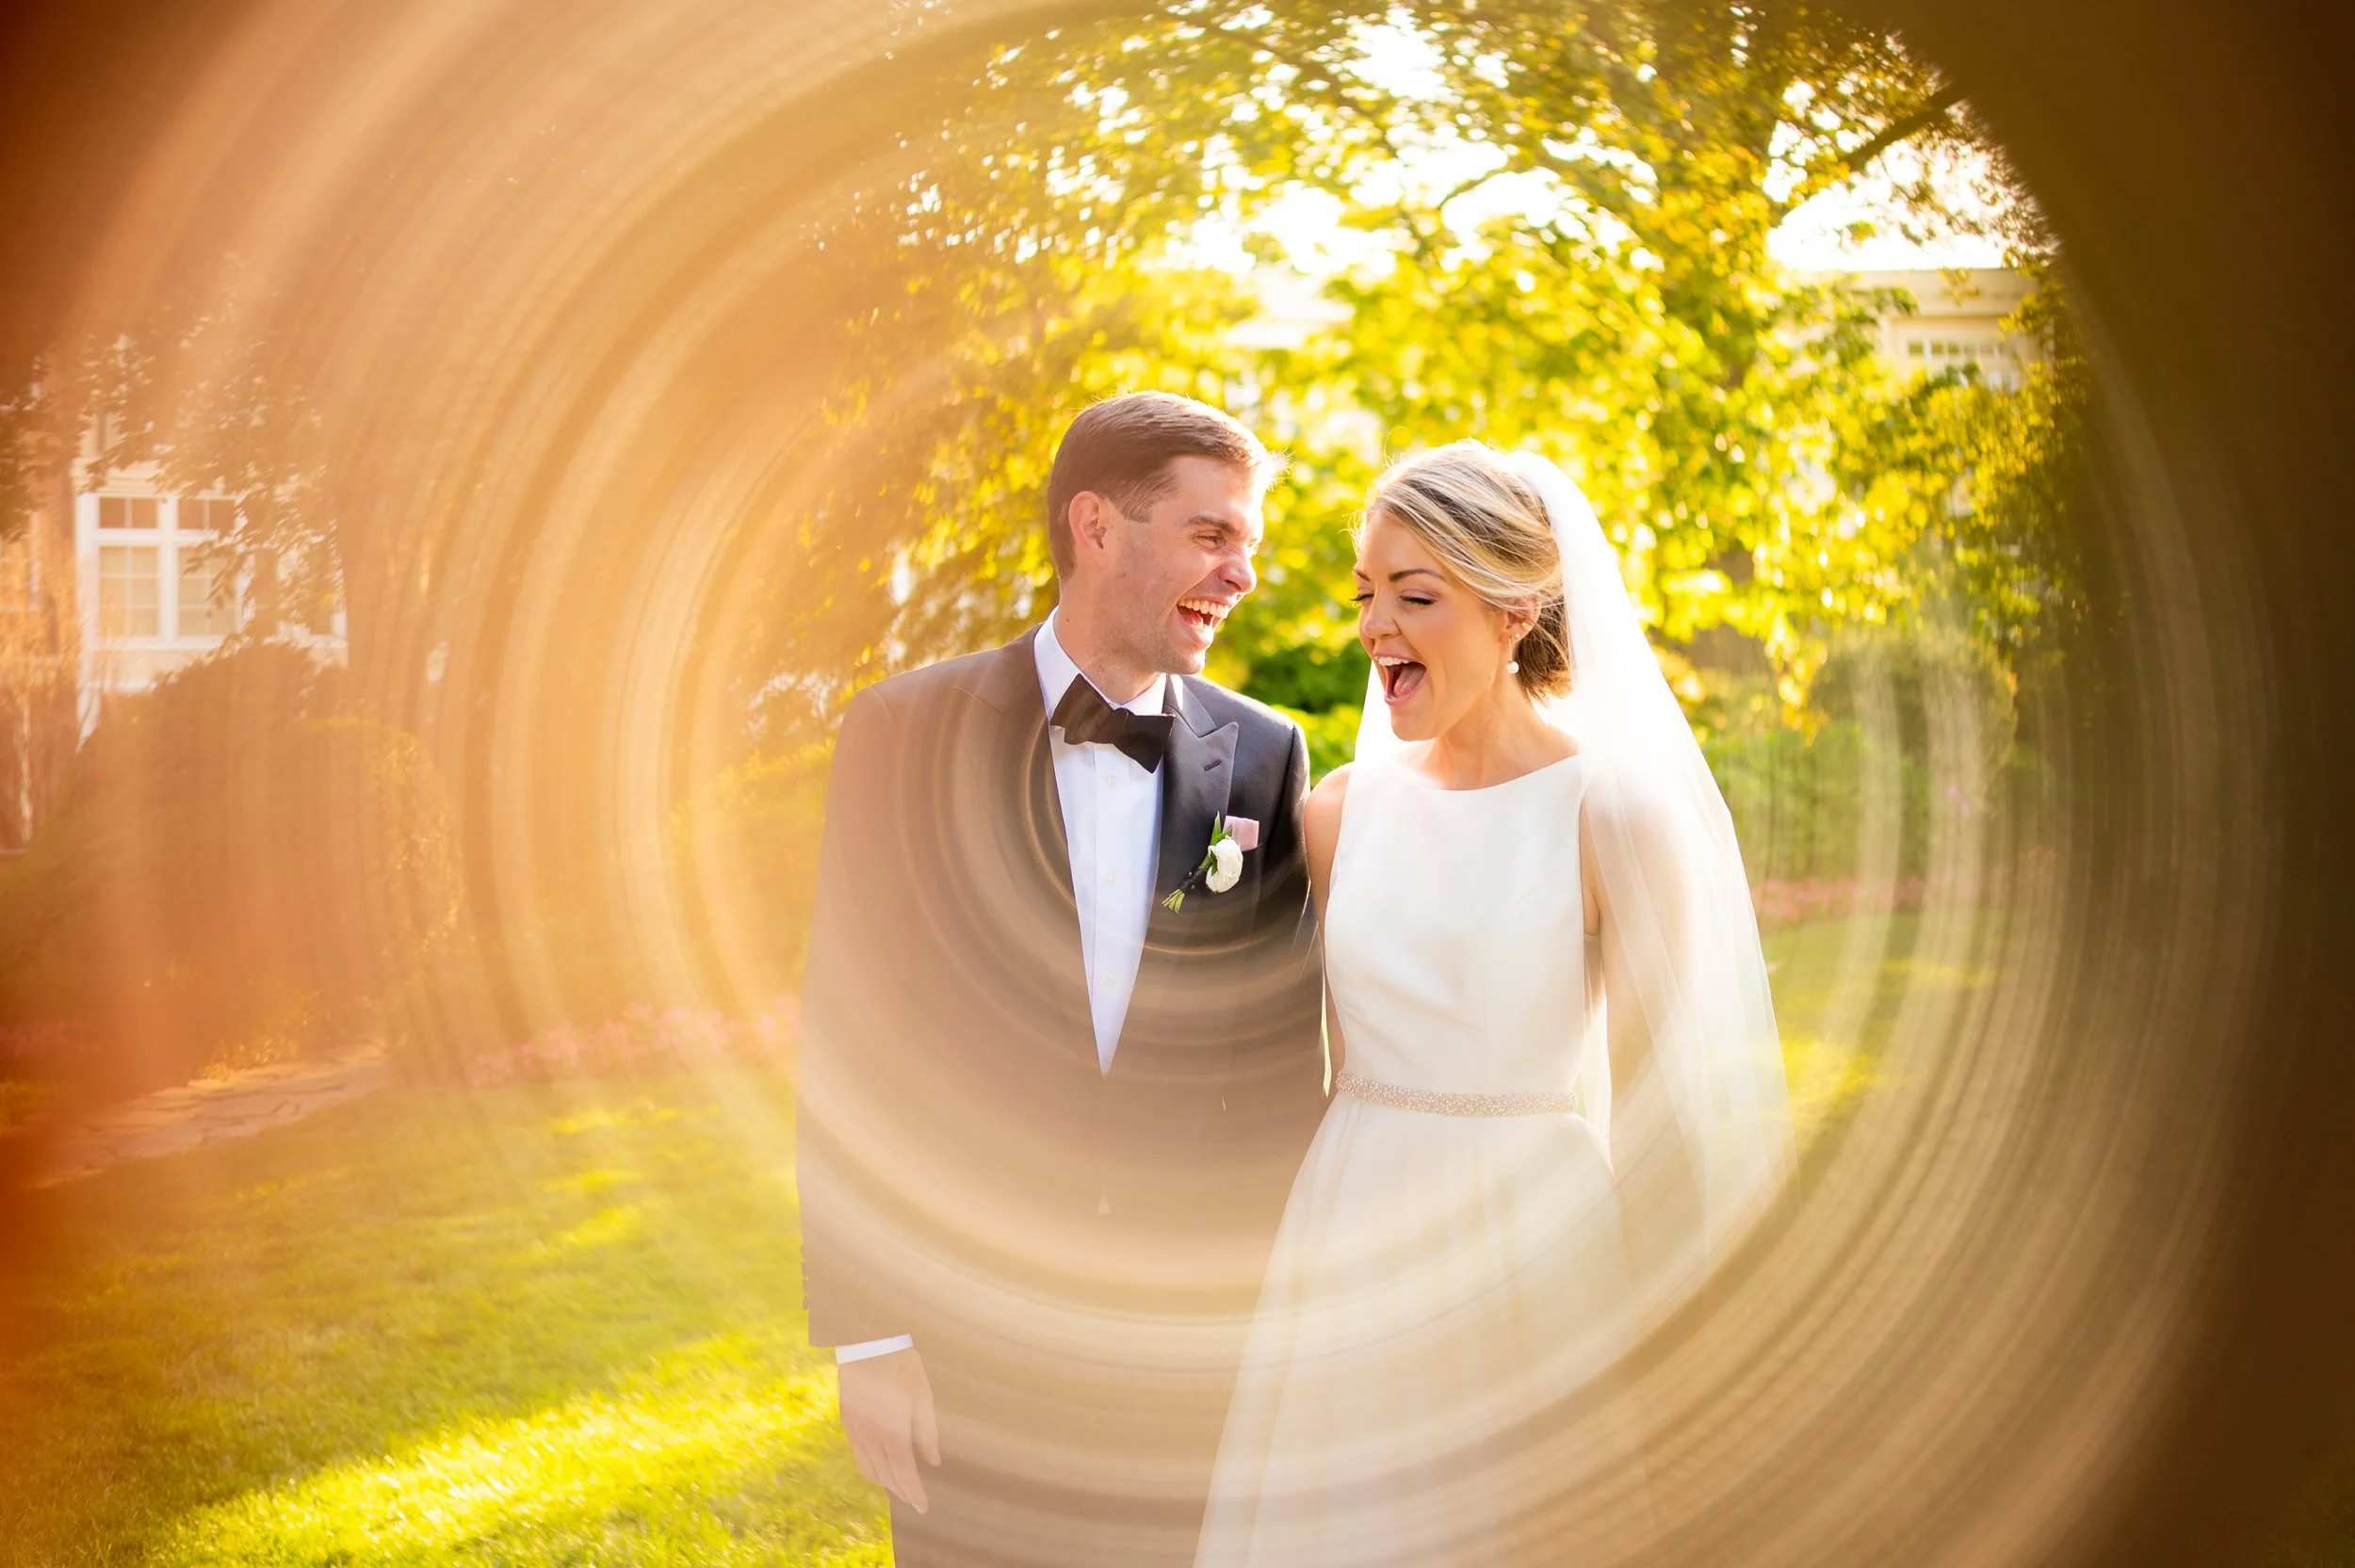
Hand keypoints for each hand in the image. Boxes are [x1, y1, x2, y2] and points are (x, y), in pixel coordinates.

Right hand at [837, 1348, 940, 1512]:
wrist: (868, 1342)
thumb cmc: (902, 1366)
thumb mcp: (923, 1397)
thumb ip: (927, 1433)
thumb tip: (933, 1461)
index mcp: (893, 1431)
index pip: (904, 1474)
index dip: (914, 1494)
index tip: (923, 1507)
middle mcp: (871, 1437)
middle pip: (886, 1477)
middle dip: (902, 1492)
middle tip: (915, 1499)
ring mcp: (856, 1431)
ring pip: (869, 1470)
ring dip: (886, 1482)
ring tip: (901, 1485)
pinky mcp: (847, 1422)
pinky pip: (858, 1455)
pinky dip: (871, 1467)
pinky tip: (882, 1464)